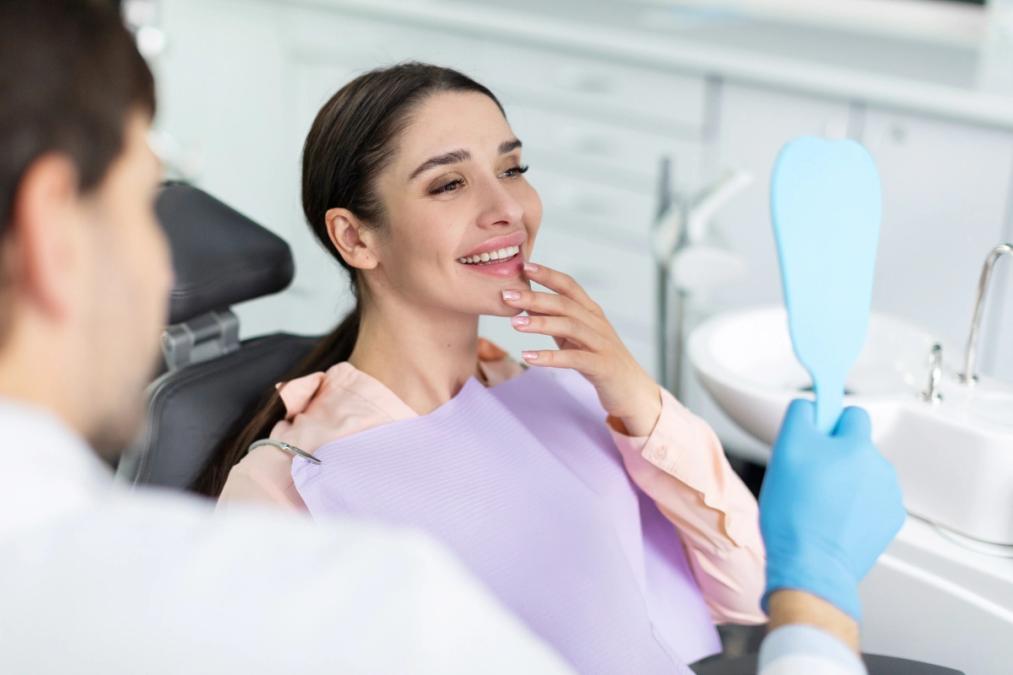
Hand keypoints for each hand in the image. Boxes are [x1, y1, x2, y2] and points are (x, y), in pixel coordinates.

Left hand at [501, 262, 660, 434]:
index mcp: (592, 312)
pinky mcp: (602, 366)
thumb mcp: (577, 337)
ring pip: (570, 327)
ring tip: (514, 323)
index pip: (569, 286)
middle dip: (535, 297)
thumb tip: (527, 304)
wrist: (632, 390)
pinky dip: (550, 357)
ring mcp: (602, 344)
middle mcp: (598, 323)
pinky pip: (574, 359)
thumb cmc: (600, 360)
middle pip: (565, 304)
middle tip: (507, 295)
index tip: (523, 266)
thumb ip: (557, 320)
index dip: (548, 274)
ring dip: (540, 323)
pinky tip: (528, 357)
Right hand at [760, 399, 905, 621]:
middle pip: (856, 447)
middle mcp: (880, 467)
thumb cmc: (794, 511)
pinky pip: (871, 502)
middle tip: (808, 477)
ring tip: (819, 503)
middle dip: (836, 456)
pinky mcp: (889, 523)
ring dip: (846, 482)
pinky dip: (855, 507)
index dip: (829, 424)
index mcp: (857, 445)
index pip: (851, 414)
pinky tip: (834, 520)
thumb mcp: (785, 448)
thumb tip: (812, 406)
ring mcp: (888, 497)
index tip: (815, 437)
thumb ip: (802, 415)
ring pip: (864, 475)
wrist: (810, 564)